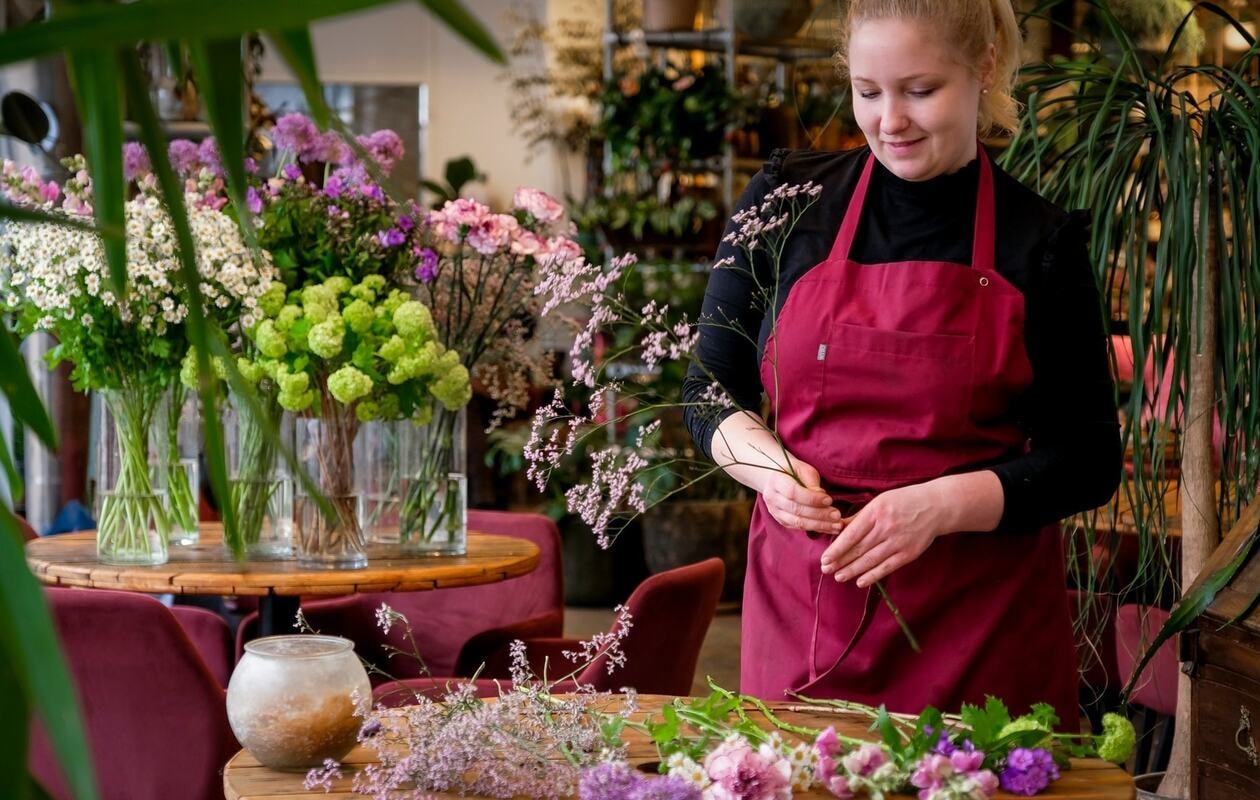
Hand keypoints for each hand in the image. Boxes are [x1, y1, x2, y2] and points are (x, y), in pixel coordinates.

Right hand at [760, 455, 843, 533]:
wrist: (779, 478)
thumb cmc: (795, 471)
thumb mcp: (804, 470)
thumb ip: (812, 482)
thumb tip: (822, 497)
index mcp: (776, 481)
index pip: (793, 492)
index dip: (812, 498)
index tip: (829, 500)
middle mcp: (772, 497)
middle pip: (796, 509)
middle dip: (819, 514)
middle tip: (837, 515)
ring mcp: (775, 511)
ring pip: (797, 522)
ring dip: (819, 525)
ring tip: (837, 525)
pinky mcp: (782, 521)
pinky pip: (799, 528)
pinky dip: (816, 529)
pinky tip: (830, 528)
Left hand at [819, 481, 945, 586]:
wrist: (937, 506)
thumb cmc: (904, 501)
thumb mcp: (880, 501)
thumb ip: (860, 517)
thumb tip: (838, 528)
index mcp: (876, 512)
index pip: (852, 534)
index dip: (837, 548)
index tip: (825, 558)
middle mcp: (886, 528)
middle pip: (859, 549)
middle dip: (840, 561)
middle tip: (826, 570)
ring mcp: (899, 542)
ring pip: (871, 560)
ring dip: (853, 570)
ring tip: (839, 577)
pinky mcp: (909, 553)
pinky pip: (887, 567)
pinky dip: (873, 576)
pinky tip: (860, 581)